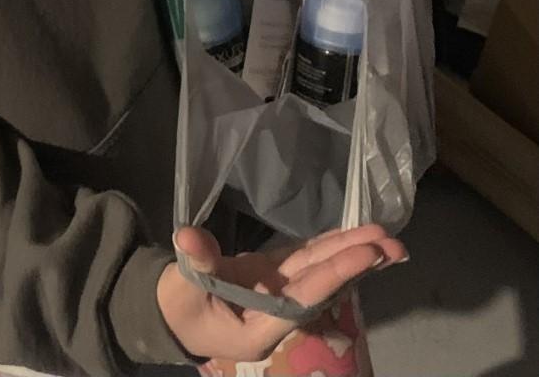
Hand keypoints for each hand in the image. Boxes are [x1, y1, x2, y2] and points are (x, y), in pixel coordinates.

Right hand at [157, 223, 406, 362]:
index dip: (334, 274)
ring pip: (320, 271)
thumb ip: (195, 263)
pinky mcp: (273, 274)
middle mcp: (279, 312)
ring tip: (387, 239)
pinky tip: (354, 238)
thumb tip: (189, 235)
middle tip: (394, 245)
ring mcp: (278, 291)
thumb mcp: (183, 290)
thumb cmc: (179, 308)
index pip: (304, 298)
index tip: (366, 254)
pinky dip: (329, 247)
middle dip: (356, 264)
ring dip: (350, 253)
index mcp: (261, 328)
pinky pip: (306, 260)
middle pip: (323, 286)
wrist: (170, 314)